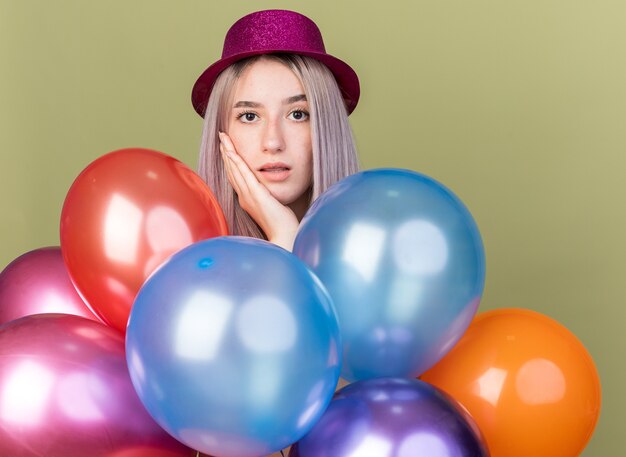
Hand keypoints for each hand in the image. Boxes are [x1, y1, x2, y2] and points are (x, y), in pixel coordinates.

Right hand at [219, 132, 299, 250]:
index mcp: (247, 200)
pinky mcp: (256, 195)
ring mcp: (248, 196)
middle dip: (226, 153)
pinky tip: (231, 152)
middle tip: (222, 138)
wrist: (284, 238)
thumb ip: (268, 198)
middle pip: (232, 171)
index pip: (236, 177)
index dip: (230, 162)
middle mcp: (244, 197)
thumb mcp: (272, 207)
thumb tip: (269, 192)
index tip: (227, 148)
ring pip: (234, 170)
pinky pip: (244, 175)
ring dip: (228, 153)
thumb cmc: (281, 226)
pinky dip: (236, 162)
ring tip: (223, 139)